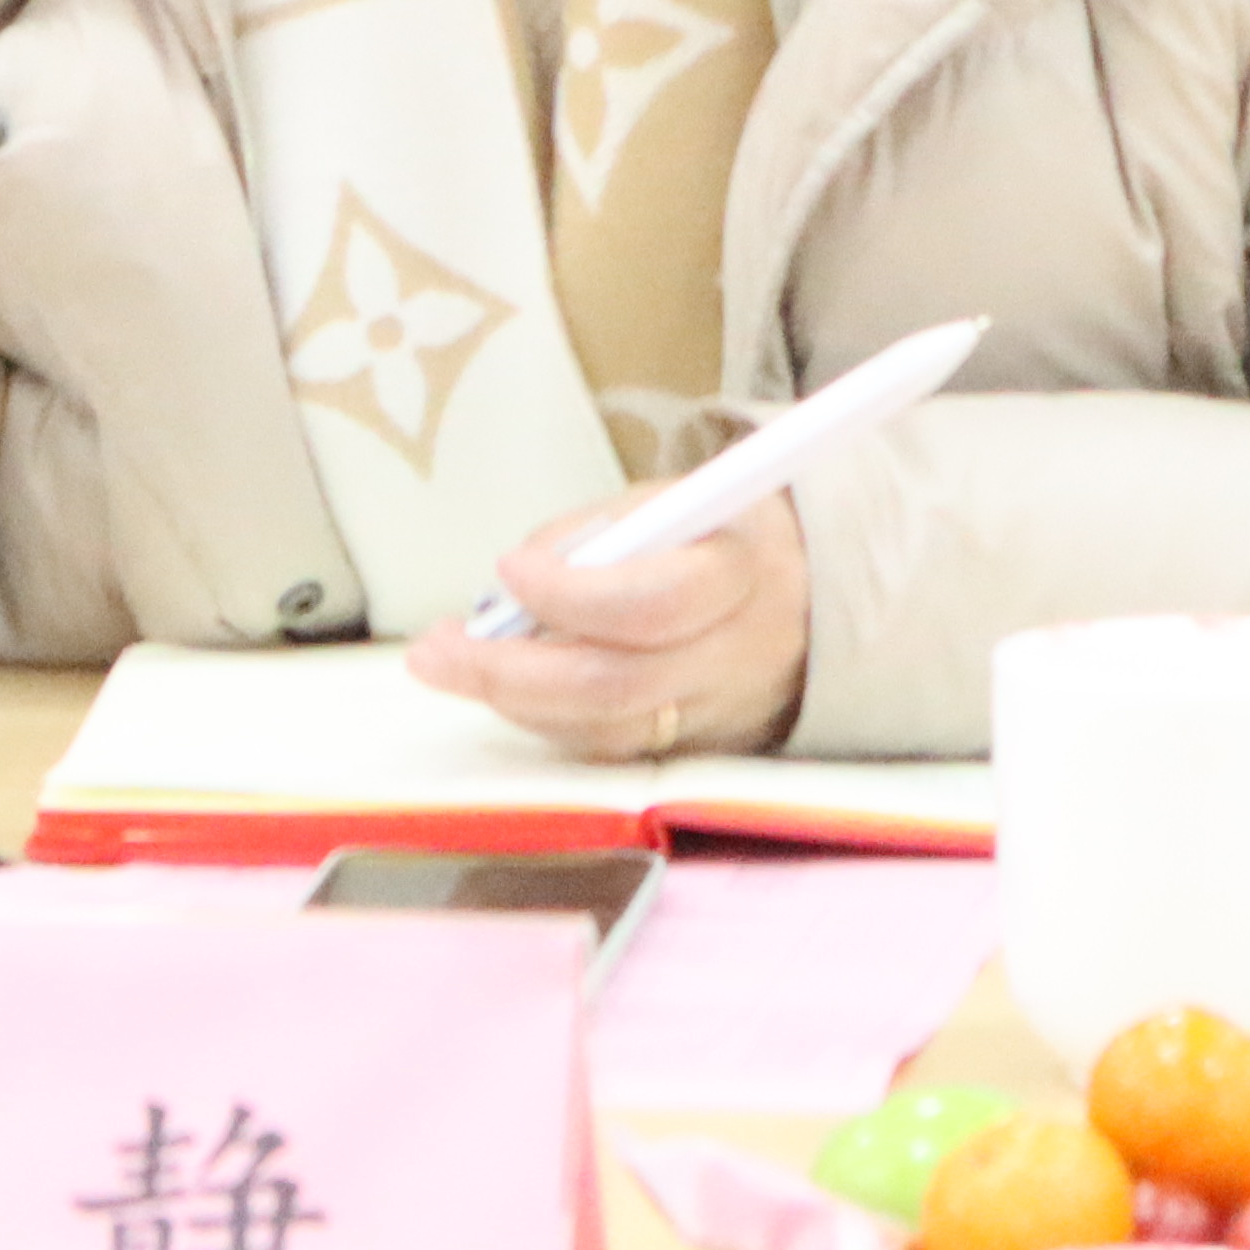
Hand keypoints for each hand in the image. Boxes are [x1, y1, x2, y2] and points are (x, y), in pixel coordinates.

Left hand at [407, 476, 807, 763]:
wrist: (814, 598)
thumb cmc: (723, 533)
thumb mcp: (674, 500)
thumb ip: (597, 534)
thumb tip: (516, 581)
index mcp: (742, 573)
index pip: (652, 604)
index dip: (572, 594)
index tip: (510, 569)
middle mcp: (734, 657)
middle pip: (615, 686)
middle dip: (510, 670)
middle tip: (435, 650)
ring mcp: (715, 715)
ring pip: (603, 729)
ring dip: (511, 700)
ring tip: (444, 663)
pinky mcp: (694, 749)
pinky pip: (608, 745)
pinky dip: (544, 717)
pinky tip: (502, 684)